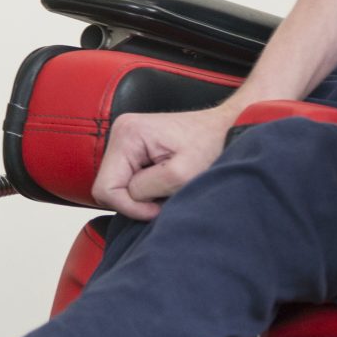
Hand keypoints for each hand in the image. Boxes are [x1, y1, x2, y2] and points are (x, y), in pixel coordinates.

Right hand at [92, 105, 235, 220]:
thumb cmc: (213, 146)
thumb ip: (146, 189)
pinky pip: (128, 180)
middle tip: (167, 195)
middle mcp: (121, 132)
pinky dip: (146, 188)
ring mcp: (127, 140)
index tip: (158, 207)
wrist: (230, 128)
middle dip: (136, 200)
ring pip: (119, 186)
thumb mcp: (181, 174)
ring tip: (169, 186)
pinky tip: (165, 181)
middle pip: (109, 188)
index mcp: (128, 134)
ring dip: (143, 194)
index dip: (130, 206)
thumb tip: (129, 198)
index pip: (105, 189)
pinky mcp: (135, 148)